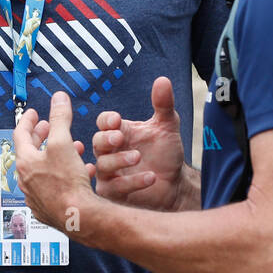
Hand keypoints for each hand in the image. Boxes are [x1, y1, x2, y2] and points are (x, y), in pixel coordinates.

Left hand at [13, 93, 93, 234]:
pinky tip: (78, 172)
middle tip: (48, 128)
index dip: (28, 120)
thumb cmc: (67, 182)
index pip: (20, 134)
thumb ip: (60, 119)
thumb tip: (58, 98)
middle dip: (41, 137)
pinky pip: (53, 186)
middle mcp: (26, 180)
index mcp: (25, 162)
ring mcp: (36, 195)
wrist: (78, 217)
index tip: (34, 114)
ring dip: (55, 155)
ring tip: (71, 148)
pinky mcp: (47, 208)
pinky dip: (63, 174)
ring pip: (43, 169)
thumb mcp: (63, 142)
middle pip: (30, 152)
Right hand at [92, 77, 188, 210]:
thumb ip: (164, 105)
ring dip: (119, 160)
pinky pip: (115, 187)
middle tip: (119, 138)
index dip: (107, 121)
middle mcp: (110, 152)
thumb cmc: (166, 155)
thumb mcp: (167, 127)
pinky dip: (131, 182)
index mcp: (120, 132)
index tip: (117, 120)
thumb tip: (163, 80)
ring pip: (103, 165)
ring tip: (137, 157)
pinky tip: (150, 177)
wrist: (176, 186)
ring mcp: (110, 173)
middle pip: (97, 142)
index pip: (104, 122)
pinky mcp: (115, 193)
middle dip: (106, 139)